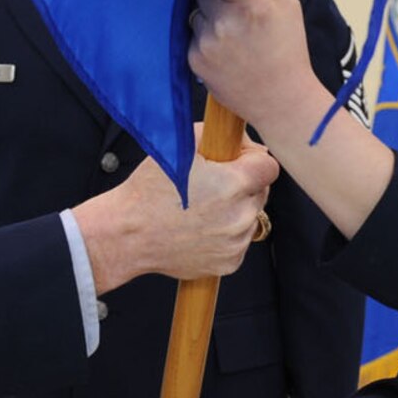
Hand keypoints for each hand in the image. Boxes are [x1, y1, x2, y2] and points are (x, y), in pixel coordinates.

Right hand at [72, 125, 277, 291]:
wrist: (128, 234)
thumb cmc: (148, 191)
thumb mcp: (180, 145)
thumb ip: (218, 135)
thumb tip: (243, 142)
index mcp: (234, 184)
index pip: (269, 166)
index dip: (252, 160)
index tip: (236, 162)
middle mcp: (240, 216)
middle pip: (261, 192)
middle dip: (243, 185)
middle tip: (212, 185)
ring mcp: (236, 243)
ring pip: (250, 217)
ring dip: (235, 211)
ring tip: (202, 209)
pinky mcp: (229, 263)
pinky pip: (238, 242)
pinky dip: (226, 235)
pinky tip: (200, 228)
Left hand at [188, 0, 326, 136]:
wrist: (281, 100)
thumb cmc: (287, 49)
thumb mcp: (288, 5)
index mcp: (253, 4)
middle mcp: (227, 22)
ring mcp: (208, 42)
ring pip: (195, 9)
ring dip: (208, 13)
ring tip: (231, 31)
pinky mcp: (195, 59)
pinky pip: (192, 34)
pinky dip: (204, 36)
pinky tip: (224, 49)